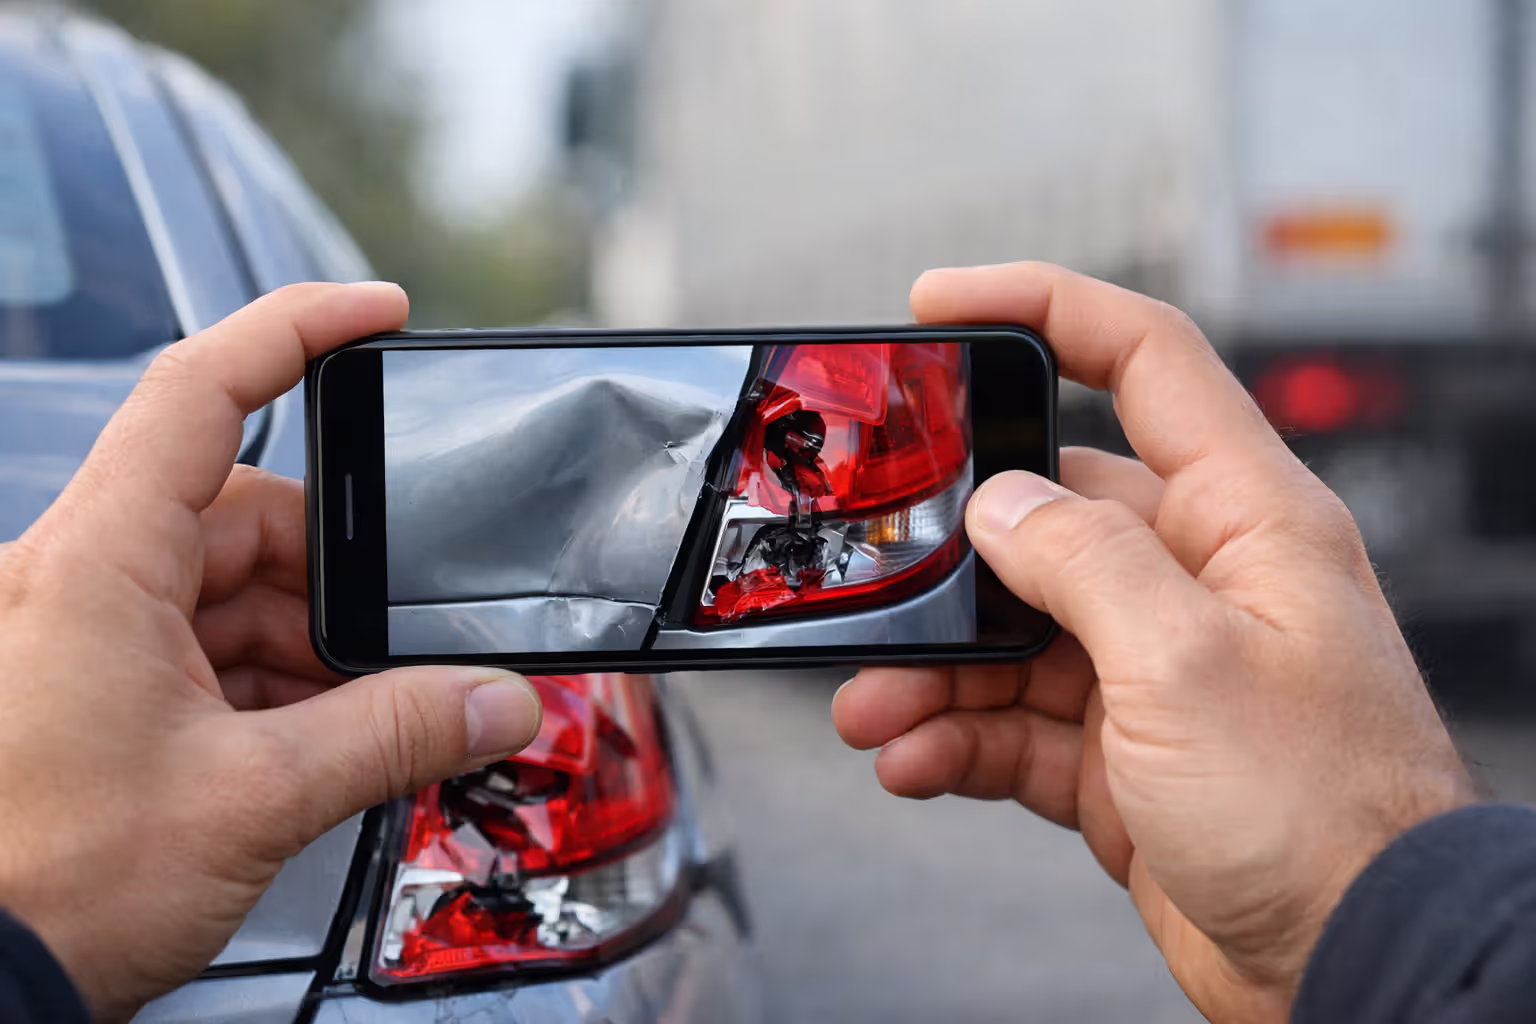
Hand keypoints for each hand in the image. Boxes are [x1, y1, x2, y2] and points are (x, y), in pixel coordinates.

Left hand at [0, 284, 542, 1020]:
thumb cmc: (46, 883)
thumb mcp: (254, 799)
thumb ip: (395, 736)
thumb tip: (499, 701)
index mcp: (100, 562)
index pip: (200, 391)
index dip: (295, 328)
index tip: (378, 312)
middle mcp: (84, 576)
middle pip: (247, 513)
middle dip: (338, 580)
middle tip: (406, 644)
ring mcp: (87, 629)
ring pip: (236, 589)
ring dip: (312, 648)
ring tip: (363, 721)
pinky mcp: (98, 682)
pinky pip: (211, 646)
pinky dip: (275, 685)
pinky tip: (319, 741)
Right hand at [832, 264, 1475, 1021]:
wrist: (1354, 963)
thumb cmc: (1328, 816)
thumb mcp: (1188, 665)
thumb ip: (1084, 563)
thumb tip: (1002, 502)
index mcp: (1243, 520)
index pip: (1145, 361)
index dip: (1043, 307)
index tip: (943, 301)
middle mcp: (1197, 582)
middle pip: (1046, 513)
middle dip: (950, 546)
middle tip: (875, 565)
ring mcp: (1153, 668)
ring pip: (1011, 630)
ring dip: (933, 666)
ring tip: (873, 703)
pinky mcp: (1118, 751)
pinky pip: (1010, 720)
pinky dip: (954, 736)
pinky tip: (912, 758)